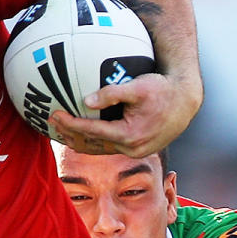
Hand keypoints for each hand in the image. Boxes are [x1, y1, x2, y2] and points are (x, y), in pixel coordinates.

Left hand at [50, 72, 200, 157]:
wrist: (186, 101)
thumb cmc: (162, 89)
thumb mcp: (138, 86)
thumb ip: (112, 93)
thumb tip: (86, 100)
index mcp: (129, 135)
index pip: (92, 131)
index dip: (71, 124)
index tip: (54, 115)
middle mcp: (131, 148)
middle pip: (92, 145)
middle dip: (69, 134)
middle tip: (50, 122)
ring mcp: (135, 151)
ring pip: (99, 149)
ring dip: (78, 140)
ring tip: (60, 130)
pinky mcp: (137, 149)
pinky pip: (108, 147)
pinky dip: (92, 141)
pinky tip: (80, 133)